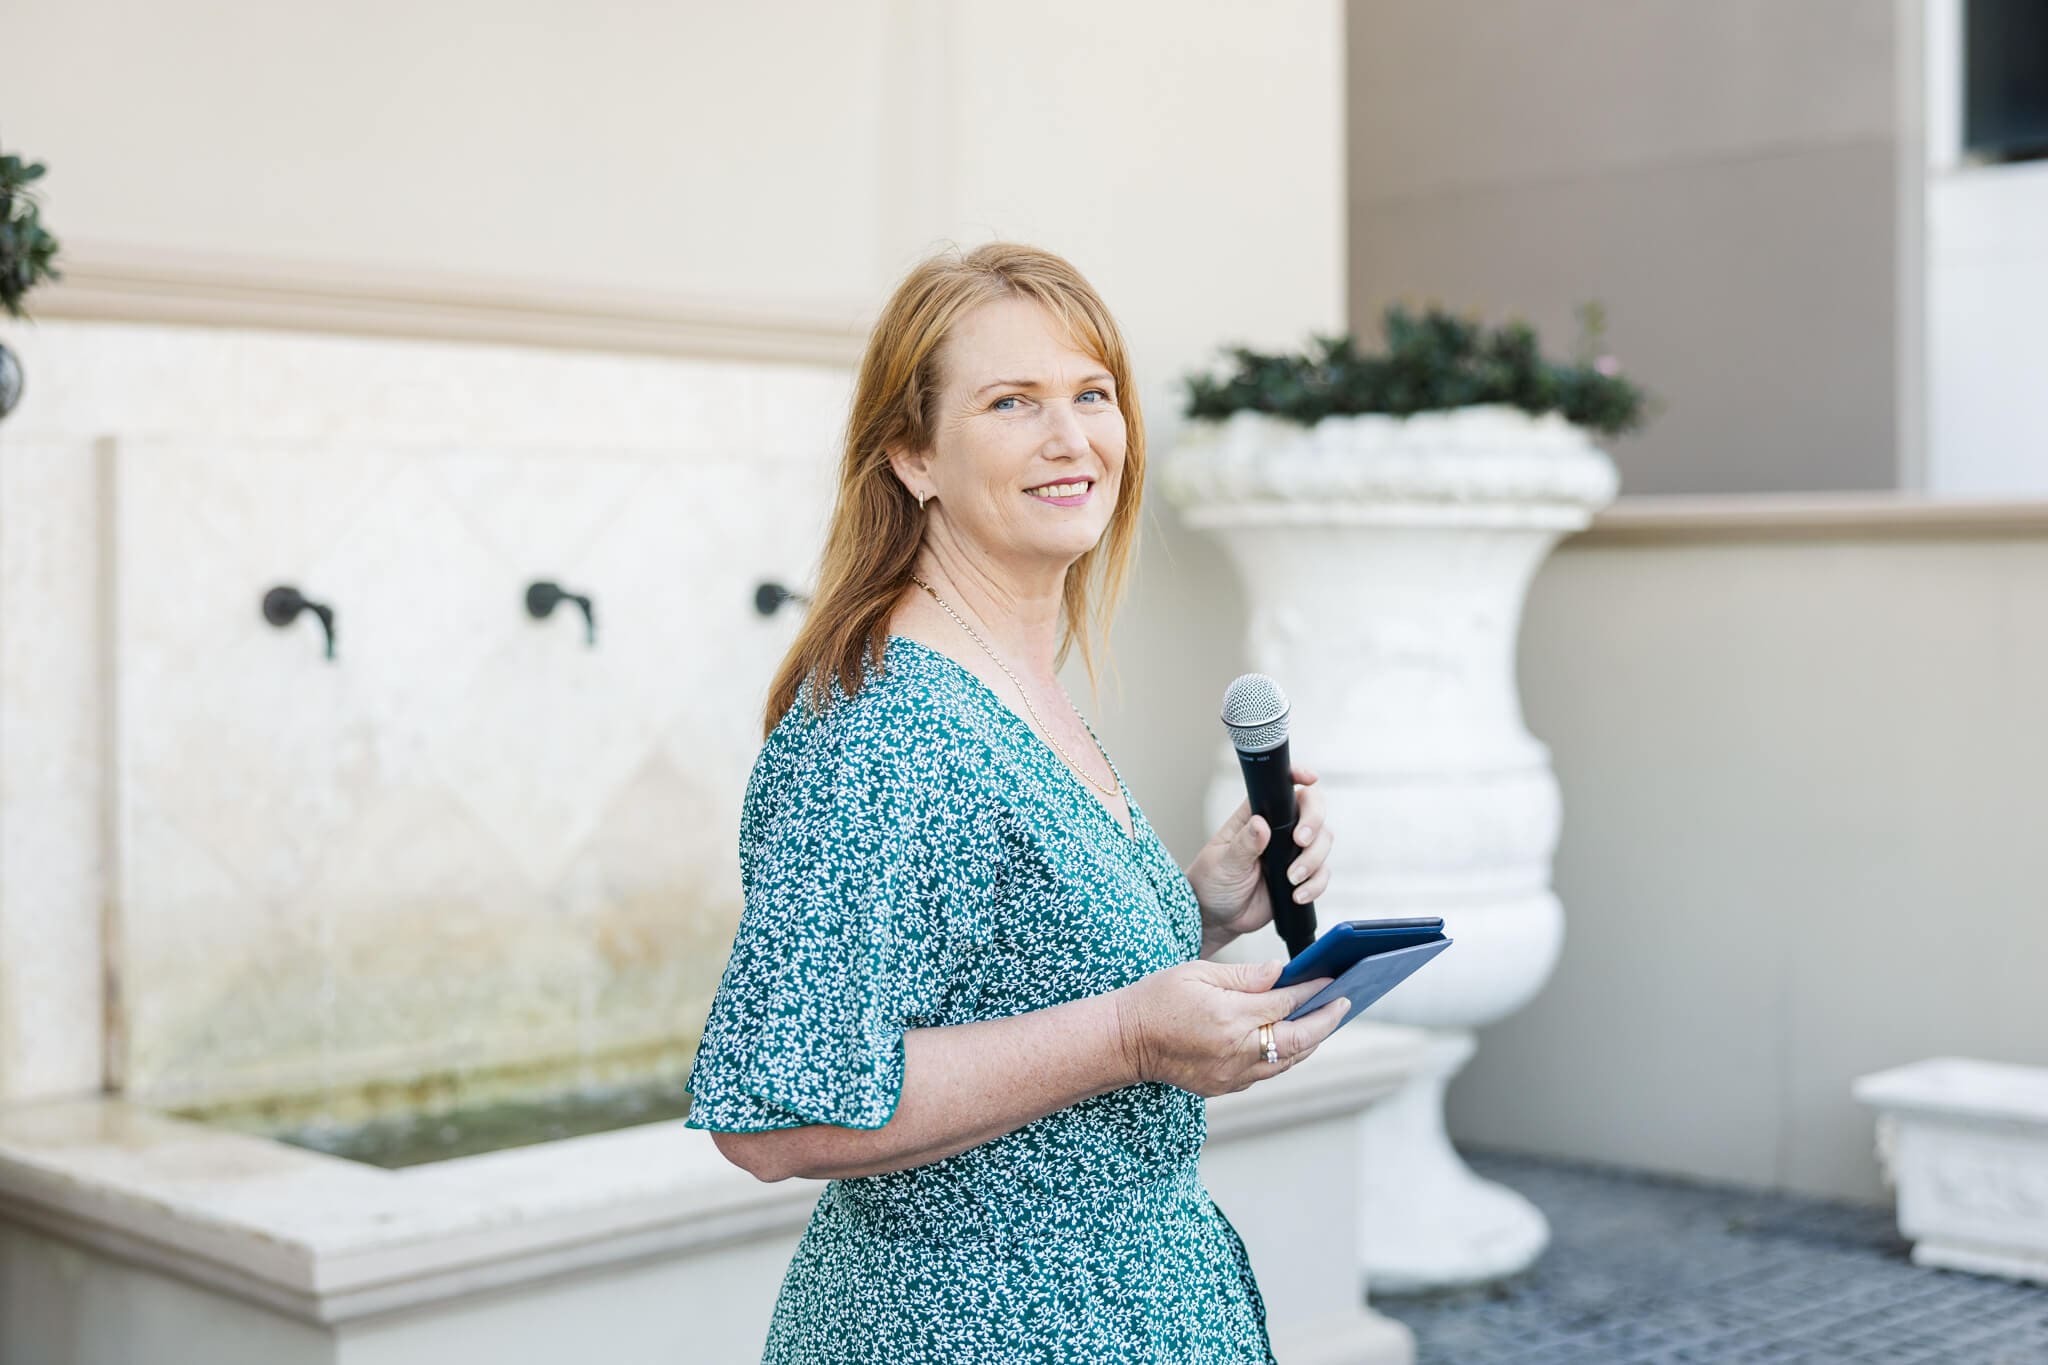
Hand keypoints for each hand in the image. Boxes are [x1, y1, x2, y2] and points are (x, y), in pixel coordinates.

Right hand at [1111, 958, 1349, 1096]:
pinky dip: (1284, 1056)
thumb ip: (1244, 975)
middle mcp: (1236, 1050)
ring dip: (1309, 1041)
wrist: (1124, 1041)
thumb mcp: (1198, 972)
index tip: (1330, 978)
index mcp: (1229, 1016)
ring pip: (1287, 1061)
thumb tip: (1281, 973)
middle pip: (1298, 1039)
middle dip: (1325, 1020)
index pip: (1285, 1002)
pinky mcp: (1224, 1086)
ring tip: (1322, 1020)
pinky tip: (1290, 1040)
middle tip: (1343, 1003)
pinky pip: (1266, 1073)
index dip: (1312, 990)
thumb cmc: (1157, 999)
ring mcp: (1232, 1074)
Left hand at [1185, 765, 1335, 943]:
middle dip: (1314, 823)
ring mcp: (1291, 853)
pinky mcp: (1301, 877)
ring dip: (1313, 860)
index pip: (1280, 789)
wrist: (1217, 918)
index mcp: (1256, 817)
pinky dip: (1315, 885)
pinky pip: (1322, 874)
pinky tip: (1296, 895)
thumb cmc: (1211, 882)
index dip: (1298, 778)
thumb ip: (1243, 845)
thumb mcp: (1223, 863)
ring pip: (1323, 842)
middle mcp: (1278, 830)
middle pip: (1312, 811)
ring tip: (1291, 879)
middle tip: (1301, 841)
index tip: (1310, 779)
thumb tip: (1260, 824)